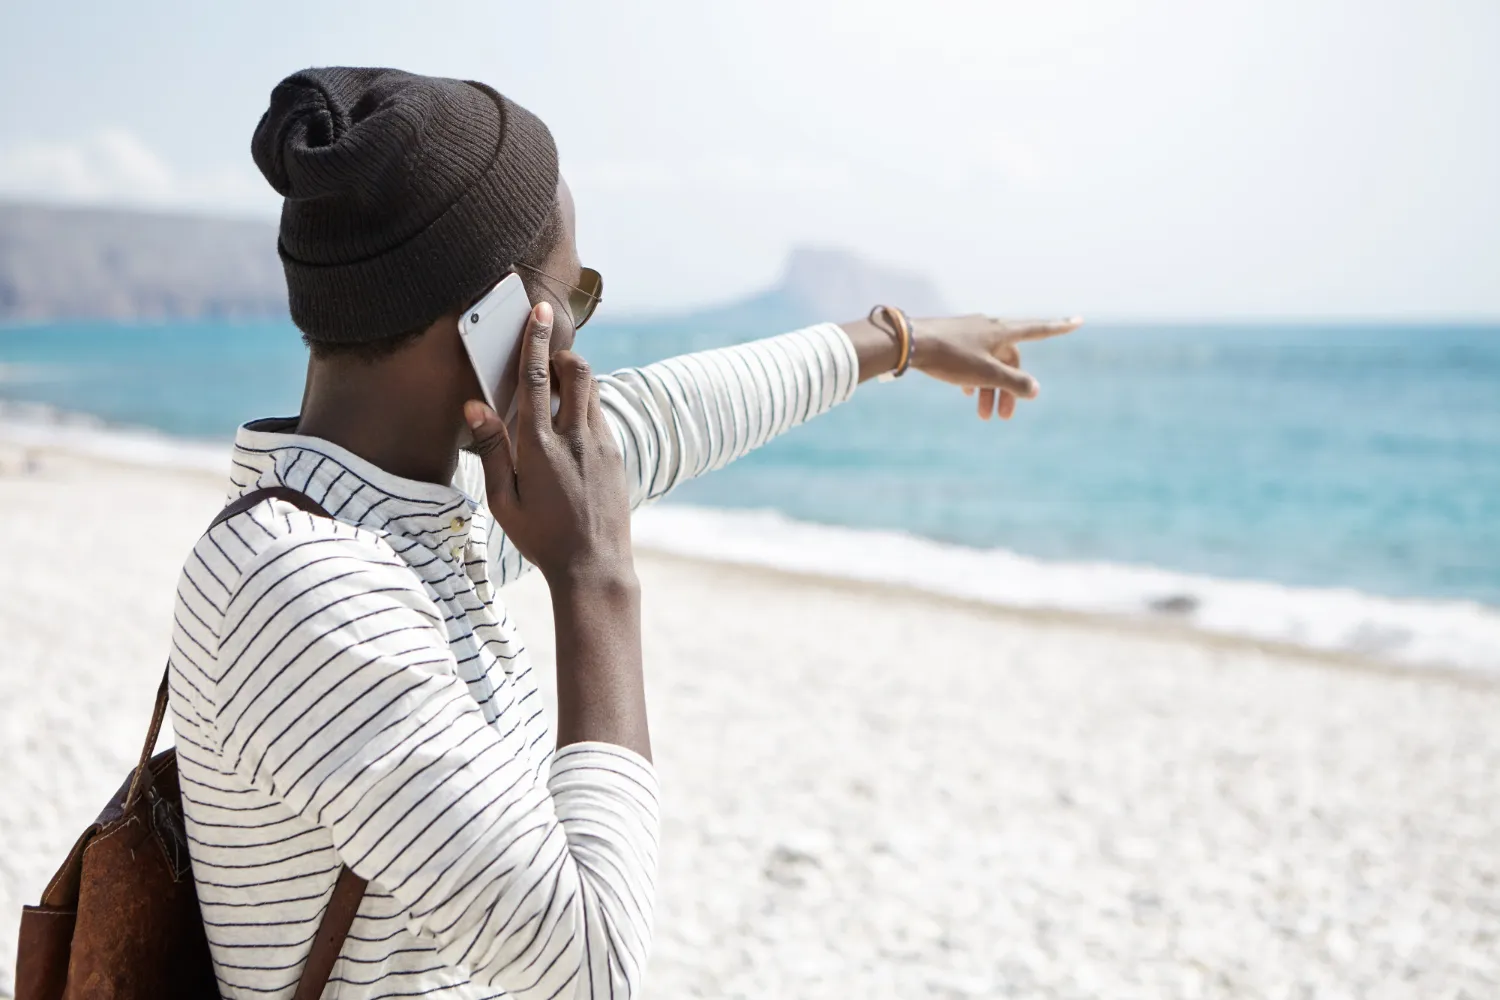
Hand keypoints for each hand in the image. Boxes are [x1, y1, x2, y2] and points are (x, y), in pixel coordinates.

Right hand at [464, 301, 633, 584]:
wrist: (594, 567)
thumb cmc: (541, 538)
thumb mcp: (503, 500)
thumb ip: (490, 449)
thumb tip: (475, 407)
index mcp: (539, 448)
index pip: (537, 380)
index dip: (536, 341)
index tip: (538, 312)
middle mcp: (575, 439)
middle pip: (576, 372)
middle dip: (561, 354)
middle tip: (544, 359)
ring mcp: (601, 445)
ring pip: (593, 390)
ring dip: (573, 379)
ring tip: (553, 391)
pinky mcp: (616, 455)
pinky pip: (600, 414)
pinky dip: (584, 406)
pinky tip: (568, 426)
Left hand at [911, 314, 1081, 419]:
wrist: (909, 343)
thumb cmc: (949, 356)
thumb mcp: (986, 373)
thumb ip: (1013, 382)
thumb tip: (1035, 389)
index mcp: (1003, 331)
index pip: (1039, 329)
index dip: (1060, 327)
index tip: (1079, 320)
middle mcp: (990, 327)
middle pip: (1011, 359)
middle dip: (1010, 389)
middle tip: (1003, 417)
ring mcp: (971, 331)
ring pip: (990, 363)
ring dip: (990, 389)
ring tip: (983, 415)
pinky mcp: (953, 338)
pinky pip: (973, 359)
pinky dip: (976, 377)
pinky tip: (966, 393)